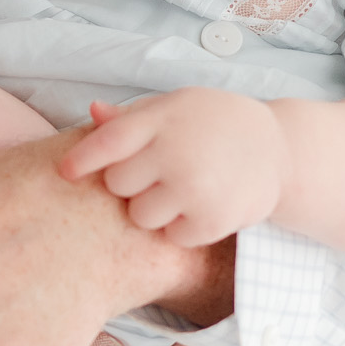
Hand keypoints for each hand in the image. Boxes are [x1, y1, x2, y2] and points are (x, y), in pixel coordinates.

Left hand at [59, 91, 287, 247]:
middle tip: (159, 173)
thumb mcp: (177, 107)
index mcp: (163, 119)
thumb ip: (133, 118)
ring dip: (155, 210)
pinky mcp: (213, 220)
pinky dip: (183, 229)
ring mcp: (195, 187)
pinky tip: (201, 207)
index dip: (80, 160)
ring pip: (140, 216)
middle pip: (117, 185)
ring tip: (182, 190)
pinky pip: (172, 237)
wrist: (280, 148)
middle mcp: (176, 151)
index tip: (64, 172)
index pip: (107, 143)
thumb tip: (92, 113)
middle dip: (131, 184)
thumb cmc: (215, 124)